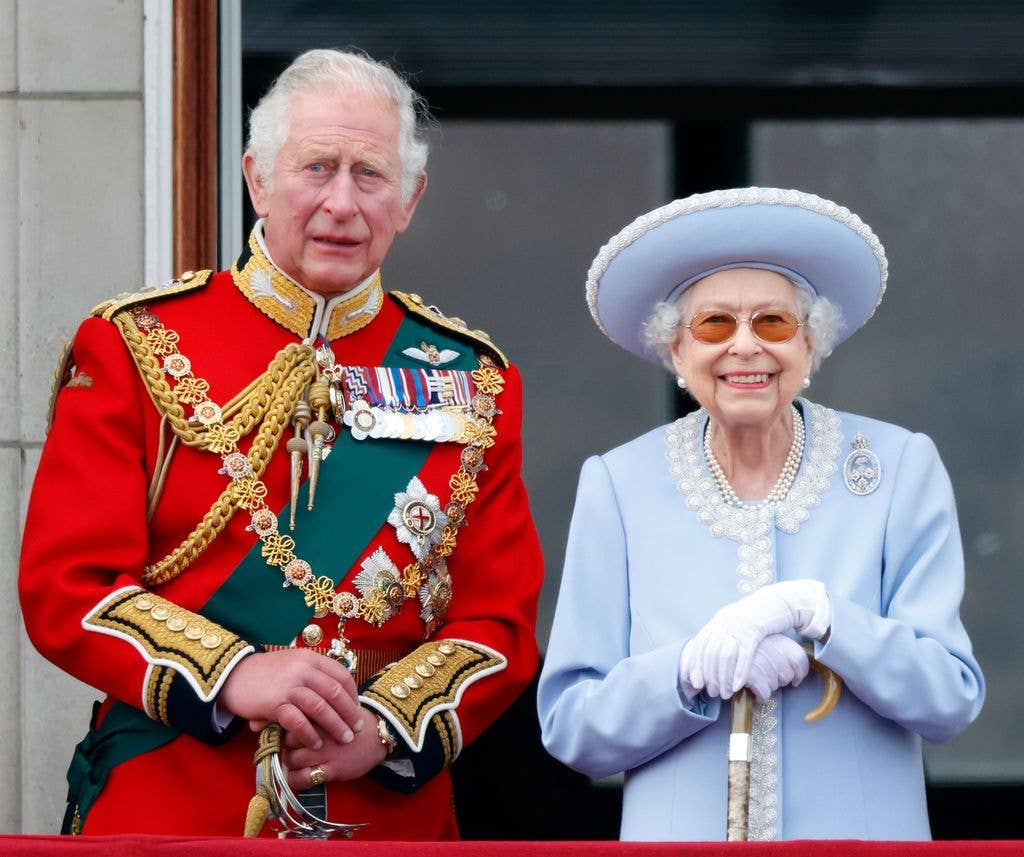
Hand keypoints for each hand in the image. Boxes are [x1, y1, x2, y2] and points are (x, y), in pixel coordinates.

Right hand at [219, 649, 363, 750]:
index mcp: (310, 658)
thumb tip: (339, 695)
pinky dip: (310, 734)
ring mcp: (289, 685)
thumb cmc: (266, 673)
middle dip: (349, 714)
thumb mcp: (293, 664)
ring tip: (343, 740)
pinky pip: (299, 721)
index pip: (342, 676)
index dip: (353, 696)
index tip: (357, 711)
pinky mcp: (275, 703)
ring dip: (335, 726)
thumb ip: (314, 674)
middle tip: (356, 730)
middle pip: (335, 693)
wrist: (233, 675)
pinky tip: (316, 743)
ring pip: (321, 708)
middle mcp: (303, 669)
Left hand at [280, 711, 388, 790]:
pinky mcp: (333, 769)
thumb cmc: (352, 723)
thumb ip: (314, 714)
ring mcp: (327, 752)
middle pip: (287, 742)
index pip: (291, 722)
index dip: (286, 729)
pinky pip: (305, 778)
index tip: (288, 734)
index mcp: (321, 716)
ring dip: (290, 764)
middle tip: (291, 750)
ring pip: (292, 760)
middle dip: (286, 747)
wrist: (377, 736)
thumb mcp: (334, 711)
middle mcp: (322, 733)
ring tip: (296, 763)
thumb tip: (289, 719)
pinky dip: (297, 780)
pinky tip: (300, 778)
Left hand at [682, 580, 827, 697]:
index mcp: (716, 623)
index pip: (700, 647)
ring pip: (726, 657)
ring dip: (724, 678)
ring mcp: (738, 628)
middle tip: (713, 693)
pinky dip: (740, 672)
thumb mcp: (730, 624)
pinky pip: (744, 655)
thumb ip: (718, 637)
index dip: (697, 666)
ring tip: (725, 694)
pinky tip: (738, 685)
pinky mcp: (754, 632)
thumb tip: (706, 660)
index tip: (696, 683)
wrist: (771, 603)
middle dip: (711, 677)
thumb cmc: (750, 619)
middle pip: (712, 654)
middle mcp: (724, 625)